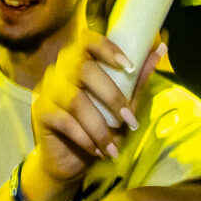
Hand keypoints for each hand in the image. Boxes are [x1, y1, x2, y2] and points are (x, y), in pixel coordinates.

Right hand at [30, 30, 145, 181]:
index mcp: (79, 61)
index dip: (107, 48)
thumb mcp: (122, 105)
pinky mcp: (41, 112)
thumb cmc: (98, 128)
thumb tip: (160, 49)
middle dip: (112, 96)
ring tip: (114, 146)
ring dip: (100, 126)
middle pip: (84, 69)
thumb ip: (136, 80)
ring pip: (76, 100)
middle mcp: (59, 69)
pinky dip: (86, 138)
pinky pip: (66, 121)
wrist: (70, 160)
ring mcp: (48, 89)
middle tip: (129, 121)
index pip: (87, 40)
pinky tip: (98, 151)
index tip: (129, 66)